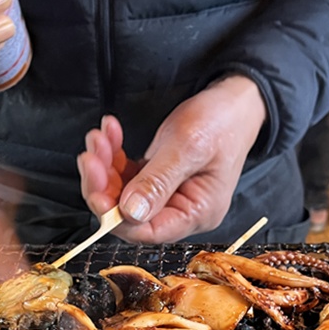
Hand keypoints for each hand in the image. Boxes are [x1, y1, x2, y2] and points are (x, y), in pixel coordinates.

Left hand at [77, 75, 266, 242]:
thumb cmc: (223, 120)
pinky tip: (110, 132)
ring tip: (100, 136)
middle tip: (91, 154)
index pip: (148, 231)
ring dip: (105, 165)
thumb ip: (158, 181)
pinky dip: (113, 155)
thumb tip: (130, 213)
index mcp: (196, 213)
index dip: (116, 216)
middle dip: (104, 184)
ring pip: (122, 192)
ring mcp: (168, 194)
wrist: (237, 99)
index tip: (96, 189)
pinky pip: (126, 175)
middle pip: (128, 213)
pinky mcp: (157, 178)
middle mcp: (180, 210)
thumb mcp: (189, 147)